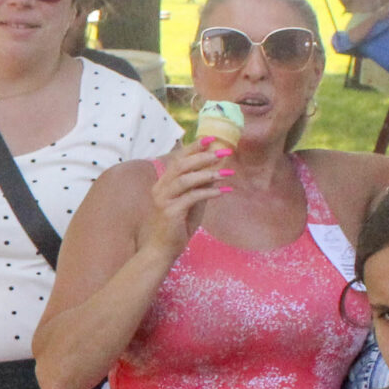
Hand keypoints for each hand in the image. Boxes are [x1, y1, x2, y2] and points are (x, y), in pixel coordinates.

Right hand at [141, 138, 228, 260]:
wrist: (163, 250)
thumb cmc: (177, 227)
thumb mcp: (192, 203)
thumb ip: (199, 187)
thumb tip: (215, 171)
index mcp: (164, 184)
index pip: (178, 160)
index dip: (193, 147)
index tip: (211, 138)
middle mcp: (160, 189)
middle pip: (181, 165)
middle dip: (203, 156)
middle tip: (223, 152)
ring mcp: (163, 200)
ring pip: (185, 179)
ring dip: (208, 174)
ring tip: (227, 174)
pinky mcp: (170, 212)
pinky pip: (192, 197)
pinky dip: (209, 192)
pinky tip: (223, 191)